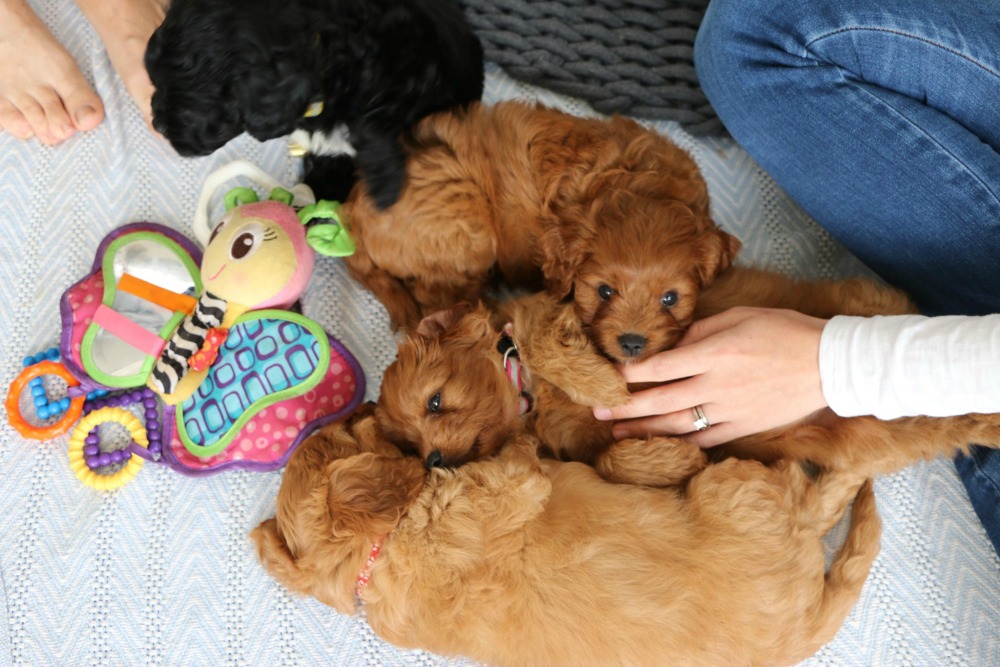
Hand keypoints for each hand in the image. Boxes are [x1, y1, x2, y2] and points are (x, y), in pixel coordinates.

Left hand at [593, 307, 828, 446]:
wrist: (831, 364)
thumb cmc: (785, 331)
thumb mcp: (740, 316)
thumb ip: (702, 330)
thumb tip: (672, 344)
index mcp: (713, 352)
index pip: (659, 366)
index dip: (629, 373)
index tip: (607, 377)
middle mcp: (716, 384)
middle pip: (660, 399)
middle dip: (624, 406)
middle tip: (597, 411)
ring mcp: (730, 409)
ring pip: (677, 424)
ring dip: (644, 430)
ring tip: (617, 433)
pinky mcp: (744, 426)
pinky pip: (705, 439)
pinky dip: (680, 443)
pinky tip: (659, 445)